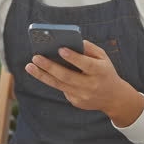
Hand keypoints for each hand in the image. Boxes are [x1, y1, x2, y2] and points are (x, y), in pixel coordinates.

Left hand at [25, 40, 143, 126]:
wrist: (113, 98)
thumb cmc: (105, 71)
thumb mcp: (103, 58)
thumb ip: (89, 48)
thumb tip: (71, 41)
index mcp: (101, 71)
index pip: (86, 64)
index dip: (74, 58)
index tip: (60, 49)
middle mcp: (91, 85)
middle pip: (67, 76)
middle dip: (50, 66)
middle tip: (35, 57)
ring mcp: (83, 96)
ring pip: (59, 85)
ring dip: (42, 75)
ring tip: (29, 66)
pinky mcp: (76, 102)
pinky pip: (62, 89)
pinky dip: (52, 80)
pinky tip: (42, 72)